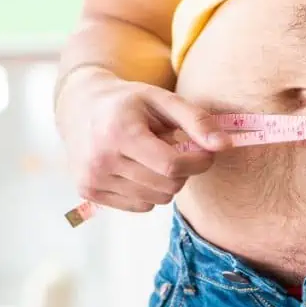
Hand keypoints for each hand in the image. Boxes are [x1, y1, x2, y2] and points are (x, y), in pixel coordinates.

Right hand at [57, 70, 231, 212]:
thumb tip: (226, 145)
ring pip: (156, 200)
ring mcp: (92, 179)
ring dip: (165, 182)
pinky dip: (148, 191)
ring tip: (152, 156)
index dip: (199, 162)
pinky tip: (136, 168)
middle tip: (177, 150)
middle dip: (184, 171)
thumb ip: (197, 121)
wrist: (80, 106)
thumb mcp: (163, 100)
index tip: (207, 152)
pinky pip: (139, 206)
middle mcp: (101, 160)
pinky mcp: (89, 191)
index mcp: (120, 133)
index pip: (172, 166)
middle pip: (167, 186)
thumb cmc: (129, 102)